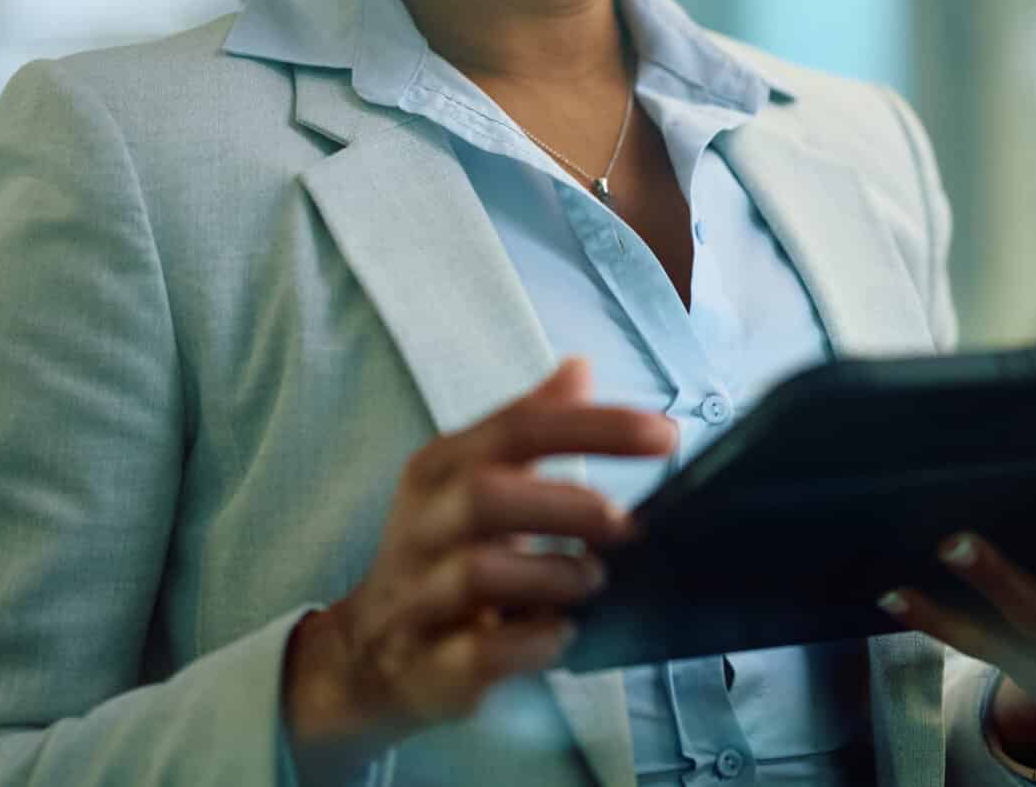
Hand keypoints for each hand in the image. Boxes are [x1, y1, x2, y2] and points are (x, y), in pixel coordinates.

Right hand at [281, 359, 675, 776]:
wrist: (369, 655)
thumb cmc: (444, 553)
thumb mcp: (474, 478)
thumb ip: (530, 426)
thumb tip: (578, 368)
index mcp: (439, 469)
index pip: (517, 428)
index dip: (596, 427)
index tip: (665, 435)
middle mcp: (421, 526)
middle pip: (486, 494)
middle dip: (570, 505)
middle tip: (628, 526)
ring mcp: (418, 598)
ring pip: (480, 572)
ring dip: (556, 575)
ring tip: (593, 580)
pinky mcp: (429, 667)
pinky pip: (481, 652)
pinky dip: (534, 641)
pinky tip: (561, 633)